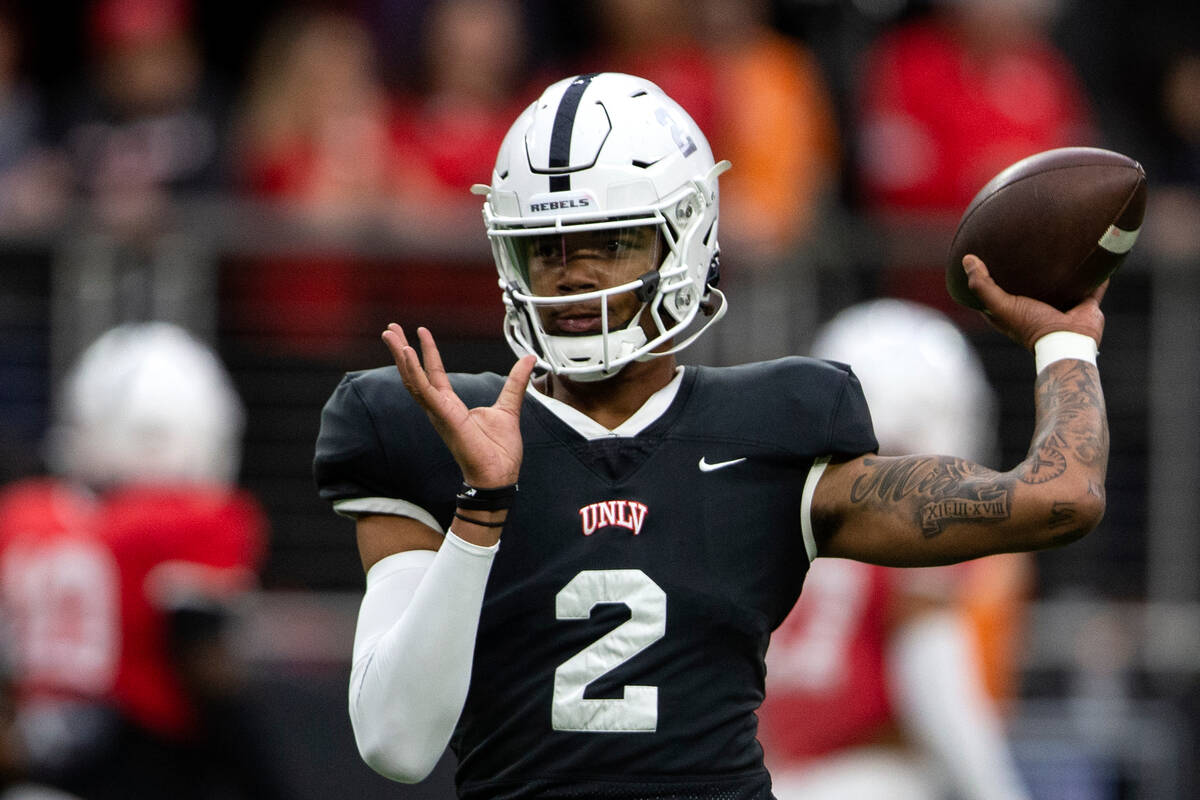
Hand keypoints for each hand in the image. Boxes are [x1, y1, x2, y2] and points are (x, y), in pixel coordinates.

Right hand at [383, 324, 536, 487]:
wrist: (499, 473)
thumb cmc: (500, 451)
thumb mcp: (510, 407)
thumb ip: (516, 382)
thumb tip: (528, 360)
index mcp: (451, 405)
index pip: (434, 372)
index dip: (427, 351)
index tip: (420, 332)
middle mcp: (440, 407)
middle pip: (414, 374)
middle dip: (401, 350)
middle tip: (390, 329)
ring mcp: (438, 412)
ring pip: (413, 380)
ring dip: (401, 356)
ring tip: (391, 335)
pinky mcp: (443, 415)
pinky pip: (424, 390)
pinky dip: (414, 372)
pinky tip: (407, 354)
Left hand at [963, 255, 1106, 350]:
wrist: (1068, 340)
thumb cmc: (1031, 325)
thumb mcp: (1000, 305)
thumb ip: (982, 285)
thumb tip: (967, 259)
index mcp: (1014, 309)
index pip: (997, 289)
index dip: (991, 273)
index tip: (987, 252)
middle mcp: (1037, 306)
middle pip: (1031, 282)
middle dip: (1030, 265)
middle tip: (1026, 239)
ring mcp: (1062, 304)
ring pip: (1063, 280)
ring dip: (1064, 267)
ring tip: (1063, 242)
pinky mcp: (1084, 302)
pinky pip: (1092, 283)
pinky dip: (1096, 272)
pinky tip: (1097, 252)